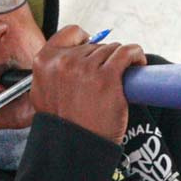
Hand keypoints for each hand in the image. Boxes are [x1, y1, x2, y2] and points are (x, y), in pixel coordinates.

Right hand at [31, 25, 145, 143]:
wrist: (76, 147)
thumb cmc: (64, 126)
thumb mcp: (43, 94)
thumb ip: (51, 73)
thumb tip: (68, 59)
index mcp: (44, 62)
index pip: (70, 33)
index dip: (85, 40)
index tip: (94, 49)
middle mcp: (63, 62)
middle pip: (95, 45)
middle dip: (103, 59)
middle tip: (106, 78)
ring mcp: (86, 68)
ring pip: (112, 50)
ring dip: (120, 61)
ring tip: (121, 77)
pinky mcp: (108, 77)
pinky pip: (127, 53)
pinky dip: (135, 55)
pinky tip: (137, 64)